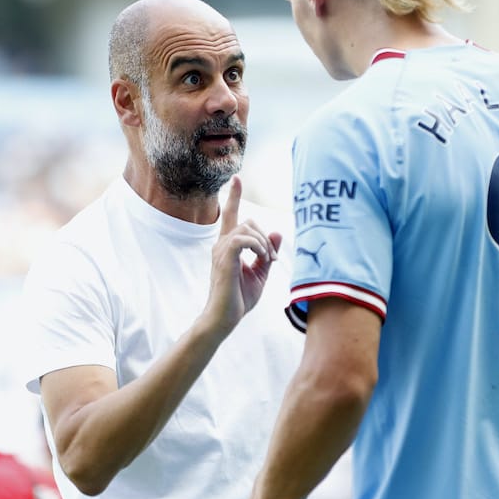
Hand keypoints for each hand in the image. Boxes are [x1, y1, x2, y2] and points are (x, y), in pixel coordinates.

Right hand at [203, 176, 281, 334]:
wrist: (224, 319)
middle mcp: (221, 244)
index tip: (237, 179)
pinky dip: (258, 246)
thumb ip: (268, 252)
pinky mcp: (224, 258)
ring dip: (264, 243)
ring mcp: (220, 250)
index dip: (234, 197)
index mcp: (228, 246)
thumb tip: (278, 233)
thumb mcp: (260, 273)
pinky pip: (242, 238)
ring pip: (247, 228)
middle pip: (248, 221)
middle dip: (266, 236)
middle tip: (272, 258)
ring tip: (268, 260)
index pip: (230, 216)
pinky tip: (263, 259)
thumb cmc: (239, 299)